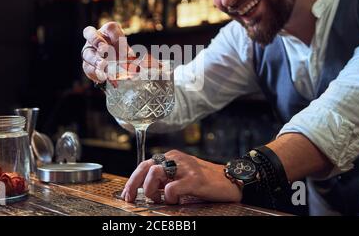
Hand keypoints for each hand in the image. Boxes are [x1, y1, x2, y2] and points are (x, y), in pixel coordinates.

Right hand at [82, 22, 130, 82]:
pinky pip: (87, 68)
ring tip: (103, 67)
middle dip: (97, 42)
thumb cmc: (121, 50)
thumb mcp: (127, 49)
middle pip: (90, 34)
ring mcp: (88, 50)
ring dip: (95, 61)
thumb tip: (134, 61)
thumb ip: (129, 54)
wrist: (113, 61)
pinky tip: (103, 78)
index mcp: (108, 30)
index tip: (128, 54)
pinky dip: (95, 73)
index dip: (119, 39)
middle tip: (106, 51)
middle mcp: (95, 37)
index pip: (111, 29)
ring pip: (87, 53)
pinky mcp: (86, 64)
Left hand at [121, 150, 242, 203]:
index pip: (145, 165)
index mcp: (171, 157)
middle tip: (131, 198)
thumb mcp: (183, 176)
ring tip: (160, 199)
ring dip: (151, 190)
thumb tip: (147, 189)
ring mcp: (185, 168)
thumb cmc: (207, 180)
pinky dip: (169, 198)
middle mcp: (176, 159)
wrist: (232, 179)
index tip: (127, 193)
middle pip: (145, 167)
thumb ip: (166, 179)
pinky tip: (176, 201)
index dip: (132, 180)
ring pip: (154, 173)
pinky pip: (171, 188)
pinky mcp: (194, 179)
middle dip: (134, 184)